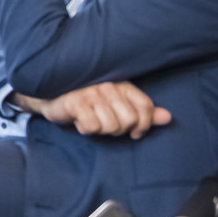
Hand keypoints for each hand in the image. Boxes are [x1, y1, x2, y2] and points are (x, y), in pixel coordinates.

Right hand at [17, 82, 171, 138]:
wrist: (49, 94)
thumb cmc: (86, 101)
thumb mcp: (117, 104)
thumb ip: (142, 111)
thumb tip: (168, 118)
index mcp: (121, 83)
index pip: (145, 107)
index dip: (144, 125)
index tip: (135, 133)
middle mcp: (108, 85)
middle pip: (129, 120)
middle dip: (119, 129)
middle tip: (105, 124)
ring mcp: (91, 93)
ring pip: (111, 126)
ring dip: (101, 130)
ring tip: (91, 120)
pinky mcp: (75, 102)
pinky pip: (92, 127)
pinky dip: (86, 129)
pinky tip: (79, 120)